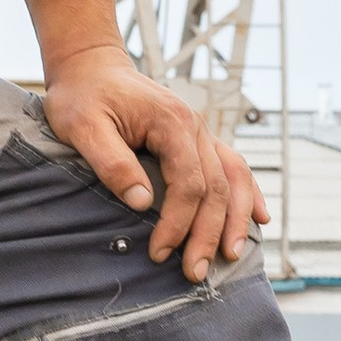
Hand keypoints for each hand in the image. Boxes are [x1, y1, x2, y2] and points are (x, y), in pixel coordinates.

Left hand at [40, 43, 268, 283]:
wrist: (90, 66)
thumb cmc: (82, 96)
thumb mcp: (82, 127)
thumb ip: (112, 162)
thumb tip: (143, 202)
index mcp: (171, 121)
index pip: (189, 183)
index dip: (178, 223)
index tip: (160, 253)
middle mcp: (195, 125)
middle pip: (216, 187)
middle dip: (208, 234)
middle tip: (194, 274)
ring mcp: (200, 131)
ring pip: (234, 178)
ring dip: (235, 219)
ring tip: (231, 255)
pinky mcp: (197, 138)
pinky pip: (233, 166)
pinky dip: (247, 194)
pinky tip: (257, 217)